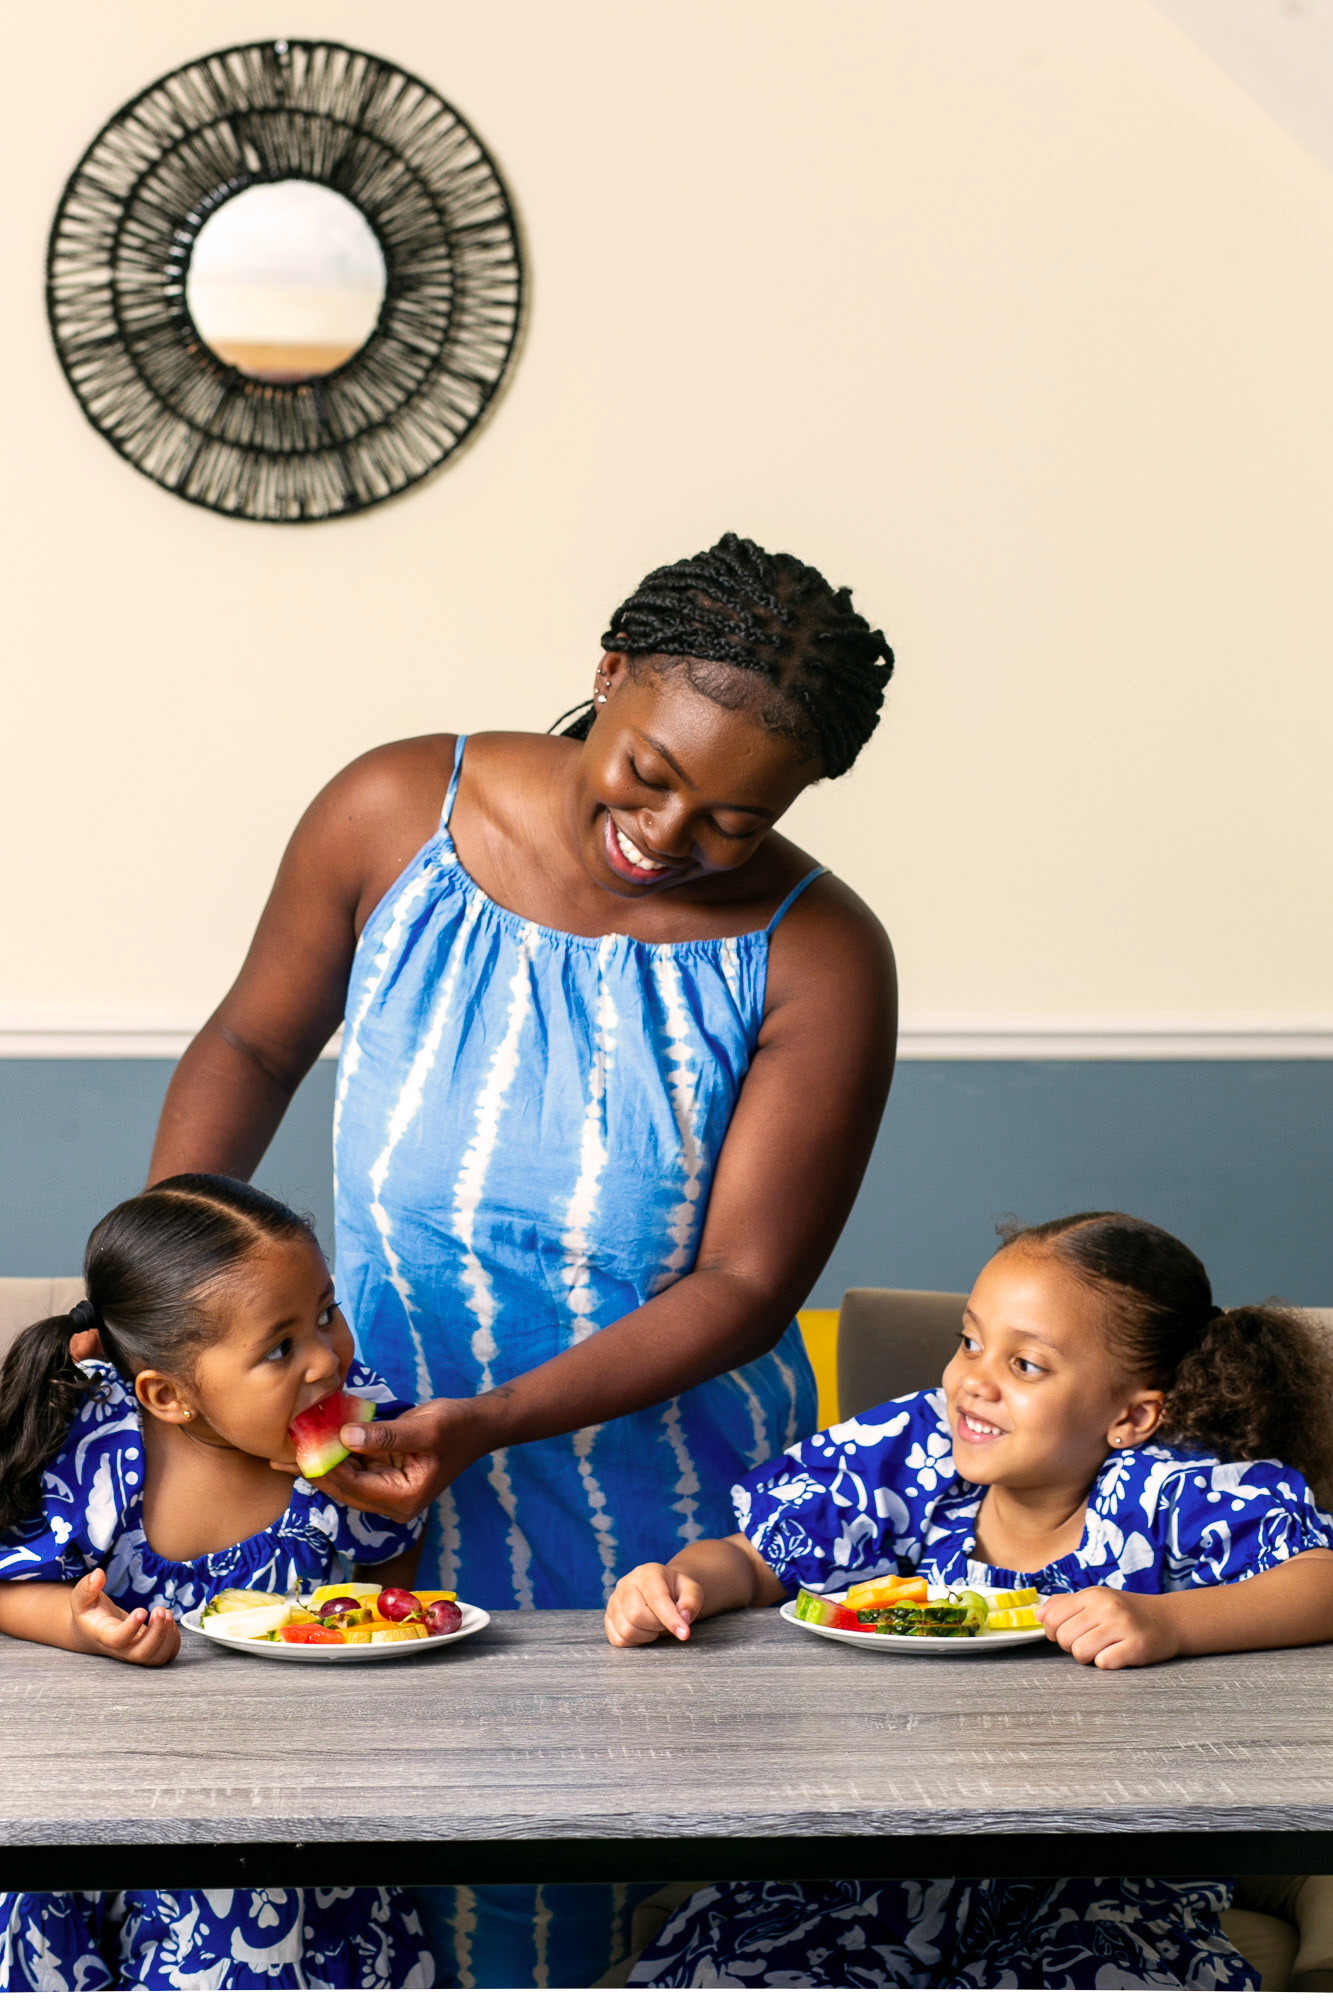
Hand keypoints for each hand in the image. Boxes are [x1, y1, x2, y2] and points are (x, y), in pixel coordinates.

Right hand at [70, 1569, 179, 1665]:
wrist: (94, 1631)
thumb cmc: (90, 1613)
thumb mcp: (82, 1598)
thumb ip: (87, 1587)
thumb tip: (98, 1574)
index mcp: (104, 1635)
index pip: (117, 1639)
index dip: (131, 1628)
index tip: (142, 1610)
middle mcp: (121, 1649)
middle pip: (142, 1653)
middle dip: (157, 1633)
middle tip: (160, 1610)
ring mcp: (135, 1652)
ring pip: (156, 1657)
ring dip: (168, 1636)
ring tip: (166, 1613)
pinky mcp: (148, 1651)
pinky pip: (166, 1655)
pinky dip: (174, 1641)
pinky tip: (170, 1621)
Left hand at [282, 1398, 492, 1521]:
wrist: (477, 1425)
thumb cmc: (456, 1426)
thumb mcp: (424, 1429)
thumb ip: (384, 1436)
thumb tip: (344, 1437)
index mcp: (403, 1499)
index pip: (354, 1485)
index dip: (327, 1465)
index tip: (302, 1444)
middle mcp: (392, 1503)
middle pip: (343, 1488)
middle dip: (314, 1469)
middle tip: (280, 1453)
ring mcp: (388, 1490)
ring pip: (344, 1480)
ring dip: (320, 1463)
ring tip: (287, 1448)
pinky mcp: (385, 1476)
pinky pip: (353, 1468)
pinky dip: (335, 1455)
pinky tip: (313, 1443)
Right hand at [605, 1563, 704, 1646]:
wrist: (662, 1591)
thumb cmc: (677, 1592)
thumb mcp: (692, 1591)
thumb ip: (691, 1602)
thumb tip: (683, 1618)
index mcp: (647, 1573)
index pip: (656, 1599)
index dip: (671, 1619)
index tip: (685, 1634)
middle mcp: (626, 1583)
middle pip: (636, 1615)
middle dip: (656, 1626)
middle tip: (665, 1622)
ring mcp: (614, 1601)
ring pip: (626, 1630)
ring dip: (646, 1635)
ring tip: (654, 1625)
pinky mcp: (608, 1618)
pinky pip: (618, 1640)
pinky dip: (634, 1642)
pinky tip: (643, 1631)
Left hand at [1041, 1586, 1176, 1669]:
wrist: (1168, 1619)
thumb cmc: (1126, 1612)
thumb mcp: (1096, 1599)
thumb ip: (1065, 1604)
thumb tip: (1037, 1615)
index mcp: (1092, 1595)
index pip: (1051, 1617)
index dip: (1052, 1632)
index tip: (1066, 1634)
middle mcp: (1106, 1607)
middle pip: (1064, 1638)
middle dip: (1071, 1647)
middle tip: (1088, 1643)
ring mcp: (1122, 1626)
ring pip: (1081, 1652)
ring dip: (1087, 1658)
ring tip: (1101, 1650)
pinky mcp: (1137, 1646)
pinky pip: (1104, 1663)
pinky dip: (1107, 1663)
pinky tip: (1117, 1655)